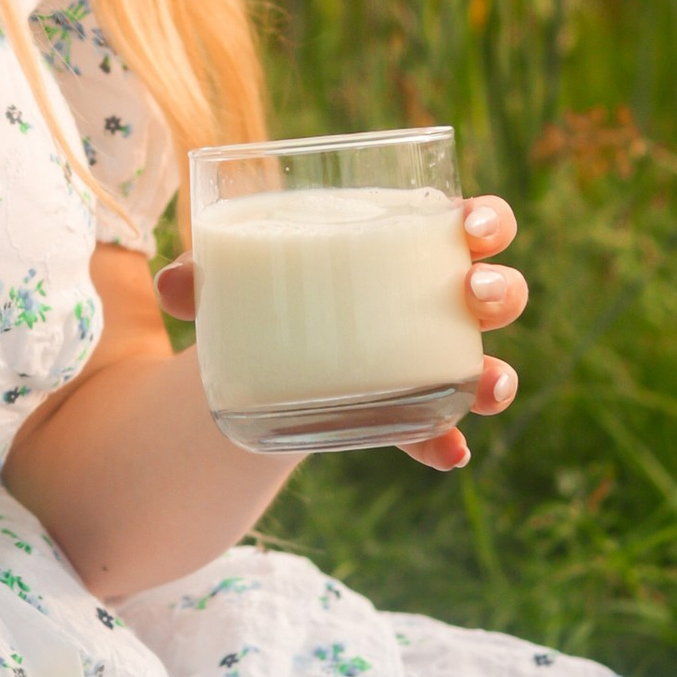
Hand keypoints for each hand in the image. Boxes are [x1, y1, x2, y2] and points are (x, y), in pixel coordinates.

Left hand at [153, 191, 526, 476]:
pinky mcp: (410, 412)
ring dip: (497, 373)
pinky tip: (448, 455)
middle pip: (497, 290)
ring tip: (486, 384)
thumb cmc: (273, 288)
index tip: (469, 225)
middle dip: (501, 290)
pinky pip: (440, 428)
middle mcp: (437, 302)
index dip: (489, 220)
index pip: (474, 223)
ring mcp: (431, 361)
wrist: (266, 355)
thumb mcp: (241, 274)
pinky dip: (445, 441)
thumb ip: (204, 275)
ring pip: (486, 362)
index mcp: (412, 245)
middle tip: (473, 293)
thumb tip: (175, 284)